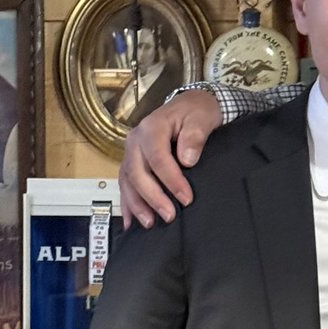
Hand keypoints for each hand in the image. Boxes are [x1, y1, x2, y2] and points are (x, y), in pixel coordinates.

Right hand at [118, 90, 221, 227]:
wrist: (190, 105)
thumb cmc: (197, 111)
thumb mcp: (202, 117)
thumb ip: (195, 136)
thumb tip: (187, 159)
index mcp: (152, 128)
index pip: (158, 158)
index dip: (171, 180)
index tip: (186, 198)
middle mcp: (135, 140)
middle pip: (138, 173)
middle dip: (152, 197)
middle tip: (169, 216)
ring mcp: (131, 152)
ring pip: (128, 181)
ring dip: (137, 204)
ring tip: (149, 223)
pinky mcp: (132, 162)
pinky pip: (125, 184)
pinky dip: (127, 203)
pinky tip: (130, 221)